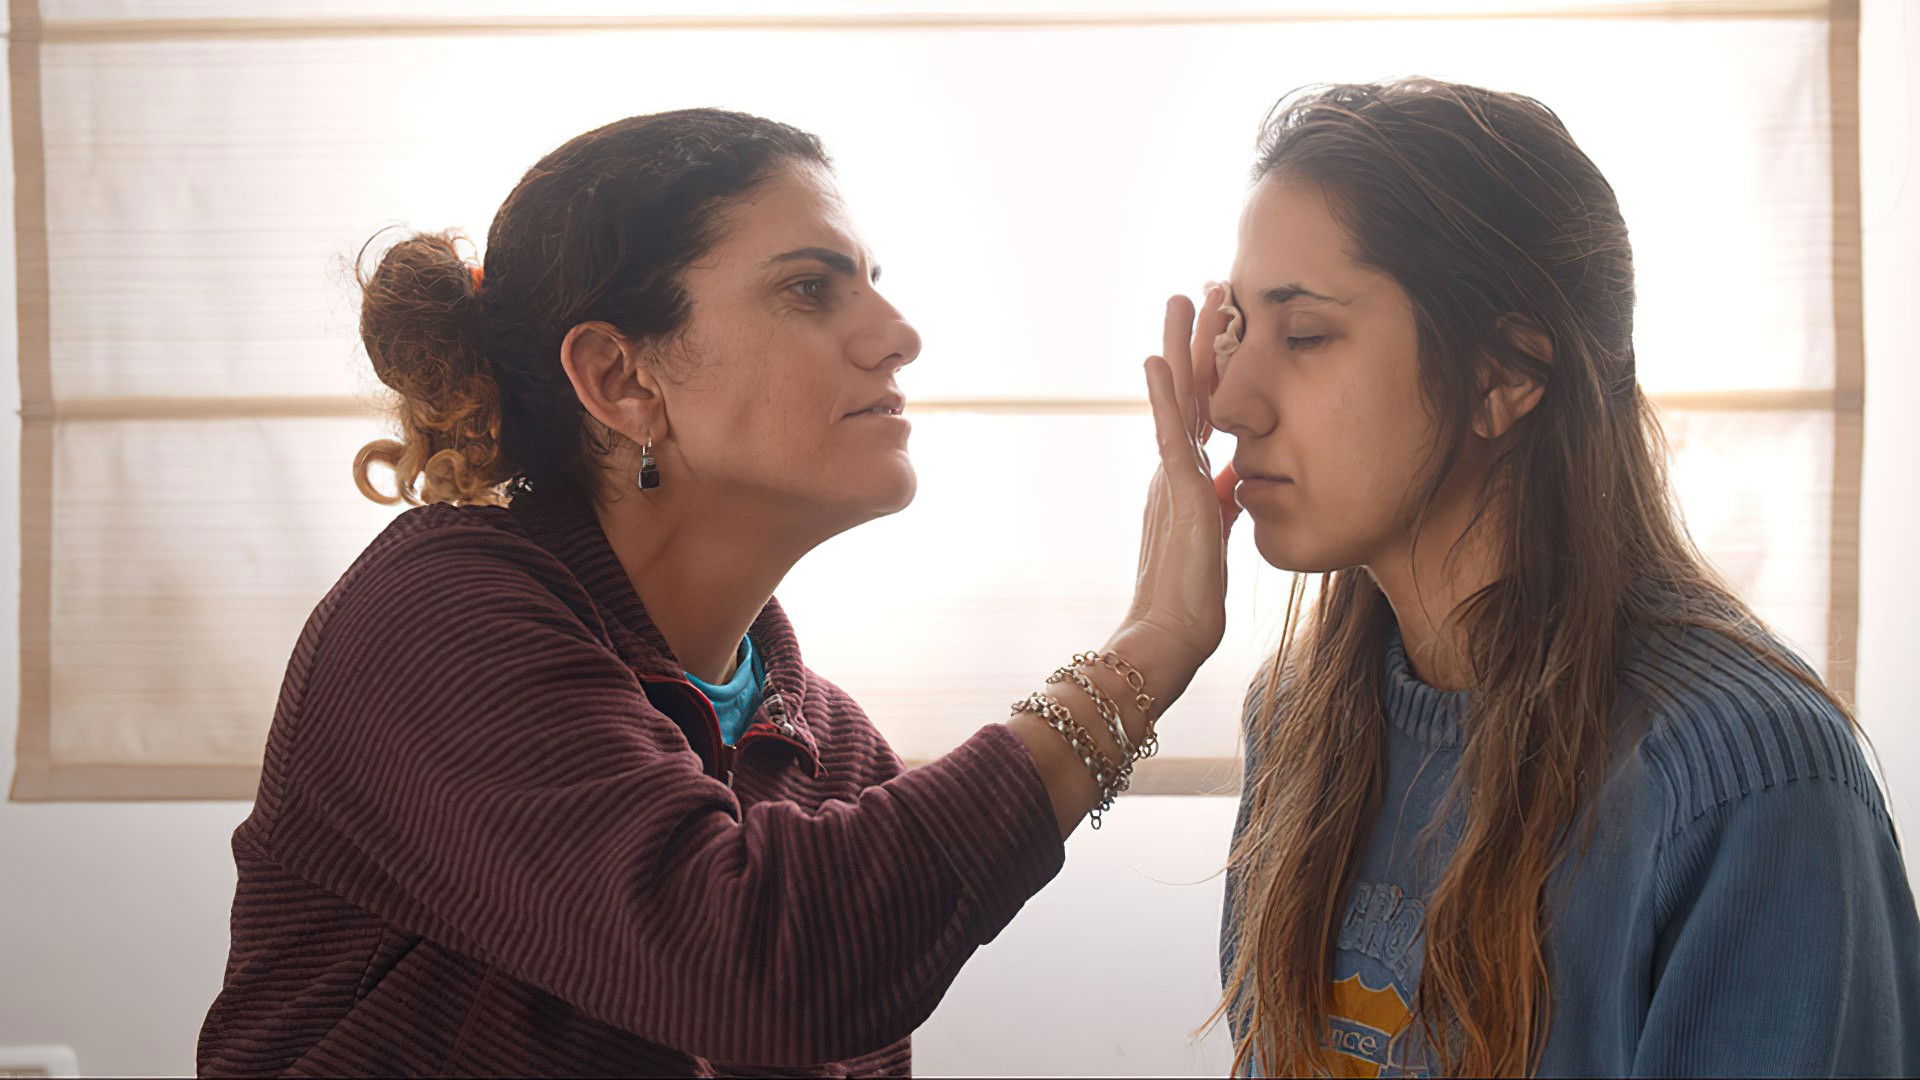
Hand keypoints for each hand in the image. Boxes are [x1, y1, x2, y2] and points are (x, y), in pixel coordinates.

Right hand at [1119, 289, 1242, 687]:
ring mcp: (1172, 478)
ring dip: (1179, 346)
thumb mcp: (1219, 535)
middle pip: (1190, 391)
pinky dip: (1161, 394)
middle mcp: (1175, 471)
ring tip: (1179, 297)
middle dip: (1199, 339)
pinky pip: (1168, 434)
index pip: (1206, 411)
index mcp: (1188, 481)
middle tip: (1205, 288)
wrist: (1170, 637)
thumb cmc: (1193, 601)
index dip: (1215, 367)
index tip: (1225, 324)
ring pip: (1178, 399)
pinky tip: (1156, 357)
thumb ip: (1227, 499)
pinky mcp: (1175, 493)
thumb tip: (1243, 473)